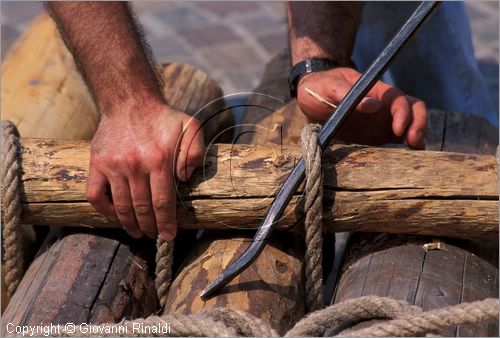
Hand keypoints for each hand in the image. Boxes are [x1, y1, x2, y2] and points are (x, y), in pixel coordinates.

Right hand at [85, 105, 203, 239]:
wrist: (130, 102)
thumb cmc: (163, 119)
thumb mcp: (190, 127)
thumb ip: (194, 153)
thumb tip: (185, 179)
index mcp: (158, 159)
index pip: (162, 202)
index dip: (166, 223)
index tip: (168, 236)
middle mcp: (134, 165)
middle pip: (142, 208)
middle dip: (150, 227)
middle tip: (154, 236)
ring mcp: (113, 165)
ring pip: (121, 206)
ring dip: (130, 224)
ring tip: (138, 232)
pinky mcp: (96, 164)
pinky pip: (95, 195)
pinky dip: (105, 210)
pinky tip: (116, 216)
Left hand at [296, 67, 426, 148]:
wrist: (309, 99)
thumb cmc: (319, 87)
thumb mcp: (328, 87)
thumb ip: (346, 93)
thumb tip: (372, 104)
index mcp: (374, 90)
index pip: (398, 98)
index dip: (404, 112)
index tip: (398, 130)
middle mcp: (383, 105)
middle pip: (414, 109)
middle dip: (419, 124)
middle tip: (414, 142)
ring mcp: (382, 121)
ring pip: (411, 125)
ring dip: (418, 136)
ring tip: (415, 151)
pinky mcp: (376, 136)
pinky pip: (397, 141)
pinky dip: (406, 149)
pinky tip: (407, 158)